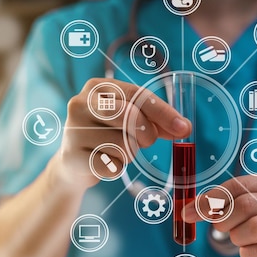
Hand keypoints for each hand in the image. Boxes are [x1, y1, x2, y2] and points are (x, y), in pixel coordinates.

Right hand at [52, 78, 191, 186]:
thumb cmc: (107, 135)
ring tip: (116, 151)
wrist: (74, 163)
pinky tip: (105, 163)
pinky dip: (116, 169)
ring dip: (129, 154)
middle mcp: (80, 103)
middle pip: (129, 115)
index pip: (136, 94)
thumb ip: (156, 121)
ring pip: (122, 145)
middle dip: (146, 132)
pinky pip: (111, 166)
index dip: (163, 112)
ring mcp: (73, 130)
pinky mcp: (72, 157)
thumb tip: (184, 127)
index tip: (184, 128)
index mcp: (97, 87)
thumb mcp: (130, 121)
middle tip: (147, 141)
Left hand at [182, 173, 256, 256]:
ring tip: (242, 239)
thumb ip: (228, 201)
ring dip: (237, 238)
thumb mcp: (256, 204)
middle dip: (223, 220)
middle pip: (244, 205)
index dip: (211, 199)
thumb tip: (190, 208)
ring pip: (252, 228)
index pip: (238, 185)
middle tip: (219, 228)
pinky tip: (256, 251)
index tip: (190, 212)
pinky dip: (248, 254)